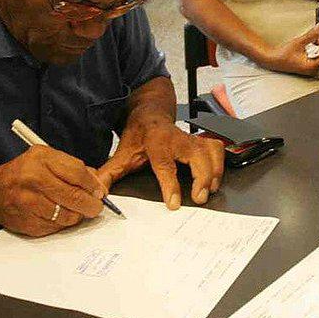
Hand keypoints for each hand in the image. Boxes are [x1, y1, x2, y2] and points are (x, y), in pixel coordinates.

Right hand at [0, 145, 105, 235]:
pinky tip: (56, 215)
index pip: (77, 173)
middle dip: (91, 205)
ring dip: (77, 215)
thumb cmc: (25, 174)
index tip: (99, 192)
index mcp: (41, 158)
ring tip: (74, 210)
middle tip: (96, 207)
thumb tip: (99, 186)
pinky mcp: (26, 221)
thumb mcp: (47, 160)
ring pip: (67, 215)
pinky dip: (61, 223)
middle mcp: (33, 178)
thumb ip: (74, 169)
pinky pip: (56, 227)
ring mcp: (28, 202)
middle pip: (74, 196)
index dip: (93, 185)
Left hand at [98, 118, 223, 209]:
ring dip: (214, 172)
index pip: (165, 164)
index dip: (170, 185)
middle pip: (196, 156)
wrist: (150, 113)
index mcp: (156, 141)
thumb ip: (110, 173)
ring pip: (211, 151)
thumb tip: (99, 192)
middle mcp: (177, 138)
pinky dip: (219, 164)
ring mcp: (192, 138)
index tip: (175, 203)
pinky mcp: (202, 140)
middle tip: (199, 198)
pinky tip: (213, 179)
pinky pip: (217, 149)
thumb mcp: (122, 153)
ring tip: (209, 191)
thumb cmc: (139, 134)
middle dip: (202, 177)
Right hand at [260, 24, 318, 76]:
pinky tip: (313, 43)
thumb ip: (310, 35)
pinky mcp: (309, 64)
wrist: (273, 60)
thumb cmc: (282, 56)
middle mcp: (312, 69)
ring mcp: (311, 67)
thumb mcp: (298, 42)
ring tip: (316, 38)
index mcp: (311, 66)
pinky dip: (318, 49)